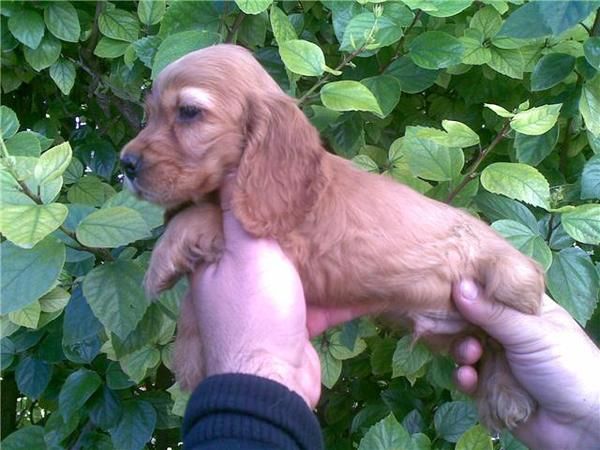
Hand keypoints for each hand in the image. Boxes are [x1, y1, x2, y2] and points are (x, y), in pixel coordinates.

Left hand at [190, 175, 368, 407]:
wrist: (275, 381)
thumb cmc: (257, 309)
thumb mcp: (247, 252)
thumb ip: (238, 213)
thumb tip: (225, 170)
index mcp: (213, 265)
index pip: (224, 224)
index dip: (246, 203)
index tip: (271, 182)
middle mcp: (233, 287)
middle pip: (262, 251)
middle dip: (287, 233)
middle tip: (313, 205)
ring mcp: (264, 311)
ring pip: (291, 277)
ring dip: (314, 263)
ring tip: (338, 234)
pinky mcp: (292, 329)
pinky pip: (313, 304)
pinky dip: (333, 294)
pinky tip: (357, 277)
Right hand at [452, 280, 599, 449]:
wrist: (582, 426)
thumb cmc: (569, 368)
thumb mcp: (531, 333)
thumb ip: (494, 312)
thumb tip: (458, 285)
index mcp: (525, 310)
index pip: (492, 291)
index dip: (470, 287)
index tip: (446, 284)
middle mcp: (510, 332)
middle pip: (472, 318)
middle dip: (460, 322)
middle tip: (456, 325)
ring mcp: (499, 359)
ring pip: (466, 347)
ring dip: (462, 350)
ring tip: (471, 356)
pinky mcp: (490, 386)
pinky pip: (467, 376)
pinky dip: (464, 376)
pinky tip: (469, 378)